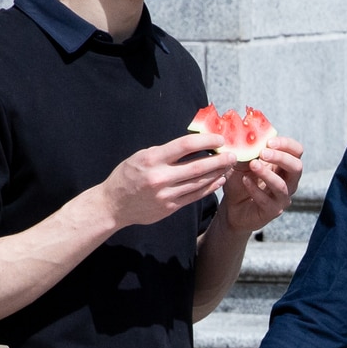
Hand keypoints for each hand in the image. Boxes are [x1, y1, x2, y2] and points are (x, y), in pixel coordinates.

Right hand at [85, 134, 235, 230]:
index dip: (206, 141)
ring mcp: (166, 195)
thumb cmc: (128, 175)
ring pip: (199, 183)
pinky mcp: (170, 208)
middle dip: (219, 160)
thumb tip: (193, 143)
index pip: (185, 145)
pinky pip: (195, 196)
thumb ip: (165, 151)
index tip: (219, 139)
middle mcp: (160, 177)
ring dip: (217, 174)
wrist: (113, 205)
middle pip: (198, 166)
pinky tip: (219, 180)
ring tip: (229, 166)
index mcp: (152, 159)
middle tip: (233, 154)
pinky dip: (209, 188)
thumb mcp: (141, 156)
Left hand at [217, 134, 304, 234]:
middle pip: (297, 167)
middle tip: (263, 153)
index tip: (268, 141)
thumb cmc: (240, 181)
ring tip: (253, 165)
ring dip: (267, 173)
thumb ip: (247, 149)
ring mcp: (281, 197)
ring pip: (282, 185)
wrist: (232, 207)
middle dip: (281, 158)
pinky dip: (254, 188)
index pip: (297, 152)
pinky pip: (267, 200)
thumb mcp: (242, 161)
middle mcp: (288, 182)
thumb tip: (245, 133)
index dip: (286, 144)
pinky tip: (244, 180)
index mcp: (284, 166)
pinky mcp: (272, 211)